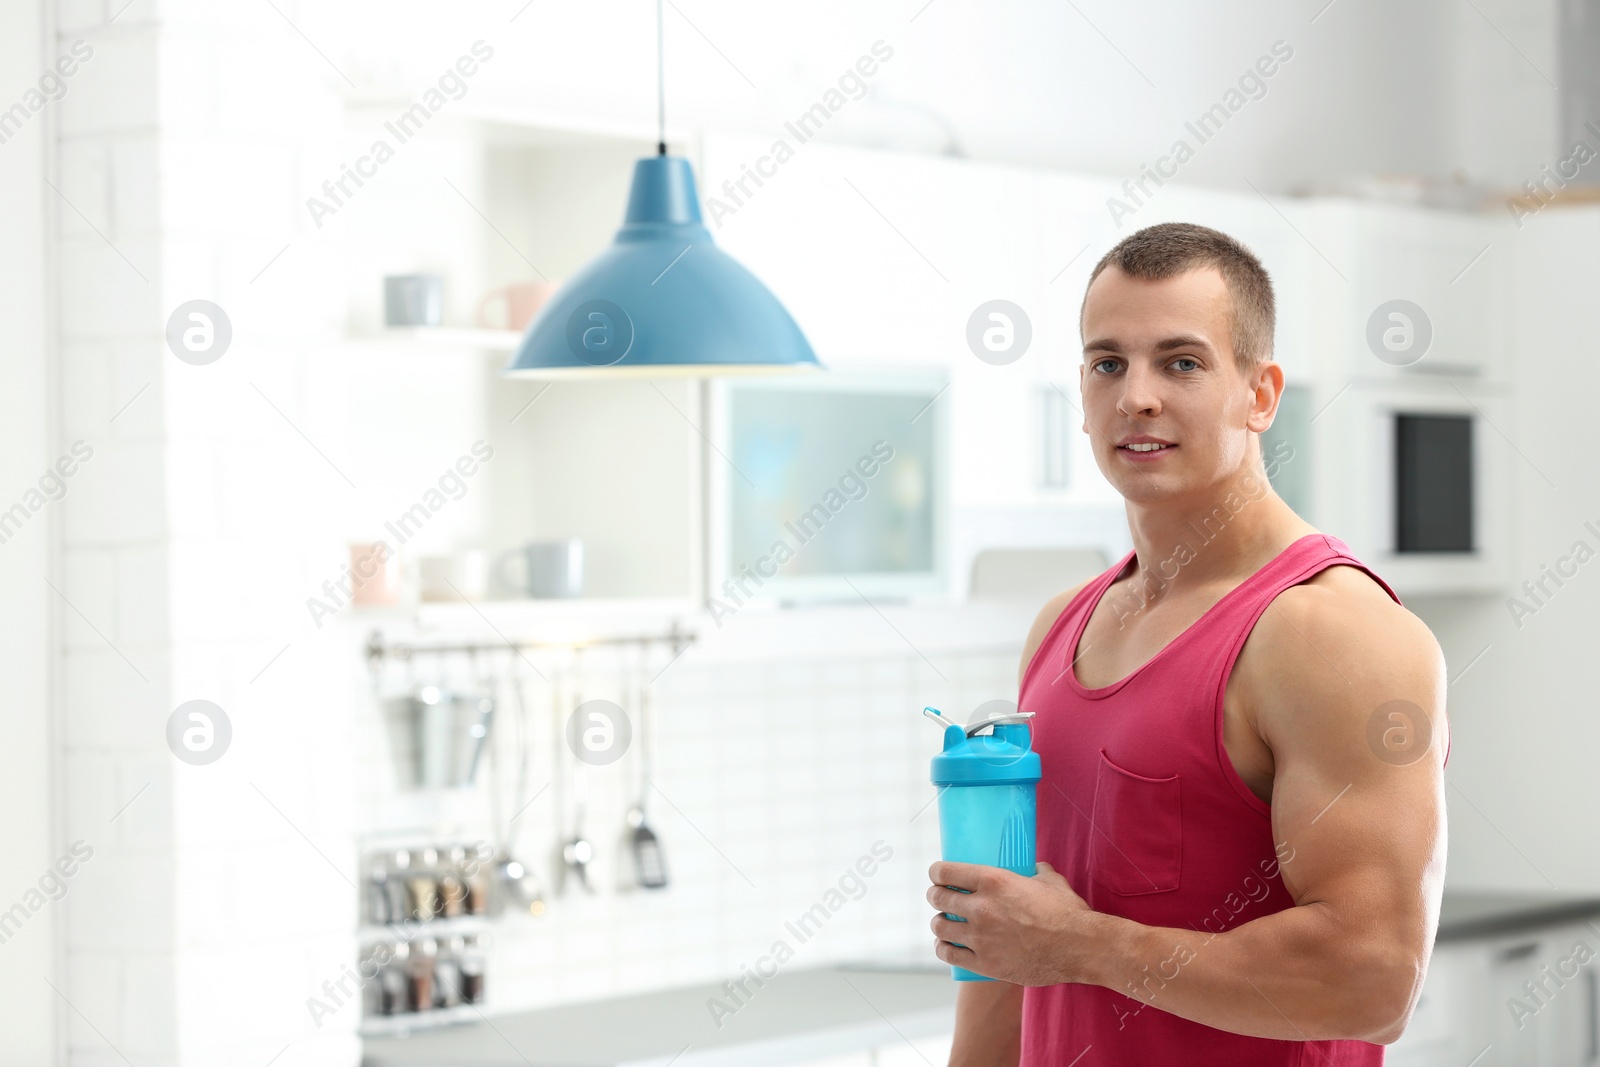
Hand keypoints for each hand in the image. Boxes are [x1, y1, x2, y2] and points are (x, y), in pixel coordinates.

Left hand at [926, 860, 1107, 985]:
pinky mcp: (985, 963)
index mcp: (993, 880)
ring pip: (940, 927)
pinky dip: (944, 949)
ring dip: (940, 923)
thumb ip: (1036, 870)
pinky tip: (946, 946)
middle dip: (936, 896)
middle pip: (938, 898)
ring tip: (944, 923)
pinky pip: (949, 955)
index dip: (936, 873)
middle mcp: (981, 907)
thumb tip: (1034, 866)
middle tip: (940, 898)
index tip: (937, 876)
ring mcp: (980, 937)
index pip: (945, 872)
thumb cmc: (1067, 913)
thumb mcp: (1050, 881)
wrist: (1080, 947)